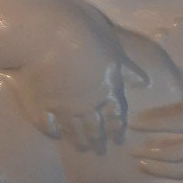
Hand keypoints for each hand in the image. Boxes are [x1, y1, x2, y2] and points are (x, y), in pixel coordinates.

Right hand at [10, 36, 148, 154]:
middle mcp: (86, 104)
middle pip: (95, 127)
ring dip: (79, 140)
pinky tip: (55, 134)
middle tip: (99, 150)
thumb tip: (142, 82)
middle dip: (99, 140)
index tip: (118, 139)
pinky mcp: (39, 105)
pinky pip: (47, 125)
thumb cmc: (82, 33)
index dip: (117, 128)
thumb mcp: (111, 46)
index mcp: (106, 88)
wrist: (44, 36)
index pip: (115, 114)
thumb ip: (125, 67)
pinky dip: (53, 132)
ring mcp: (62, 107)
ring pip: (73, 130)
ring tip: (81, 147)